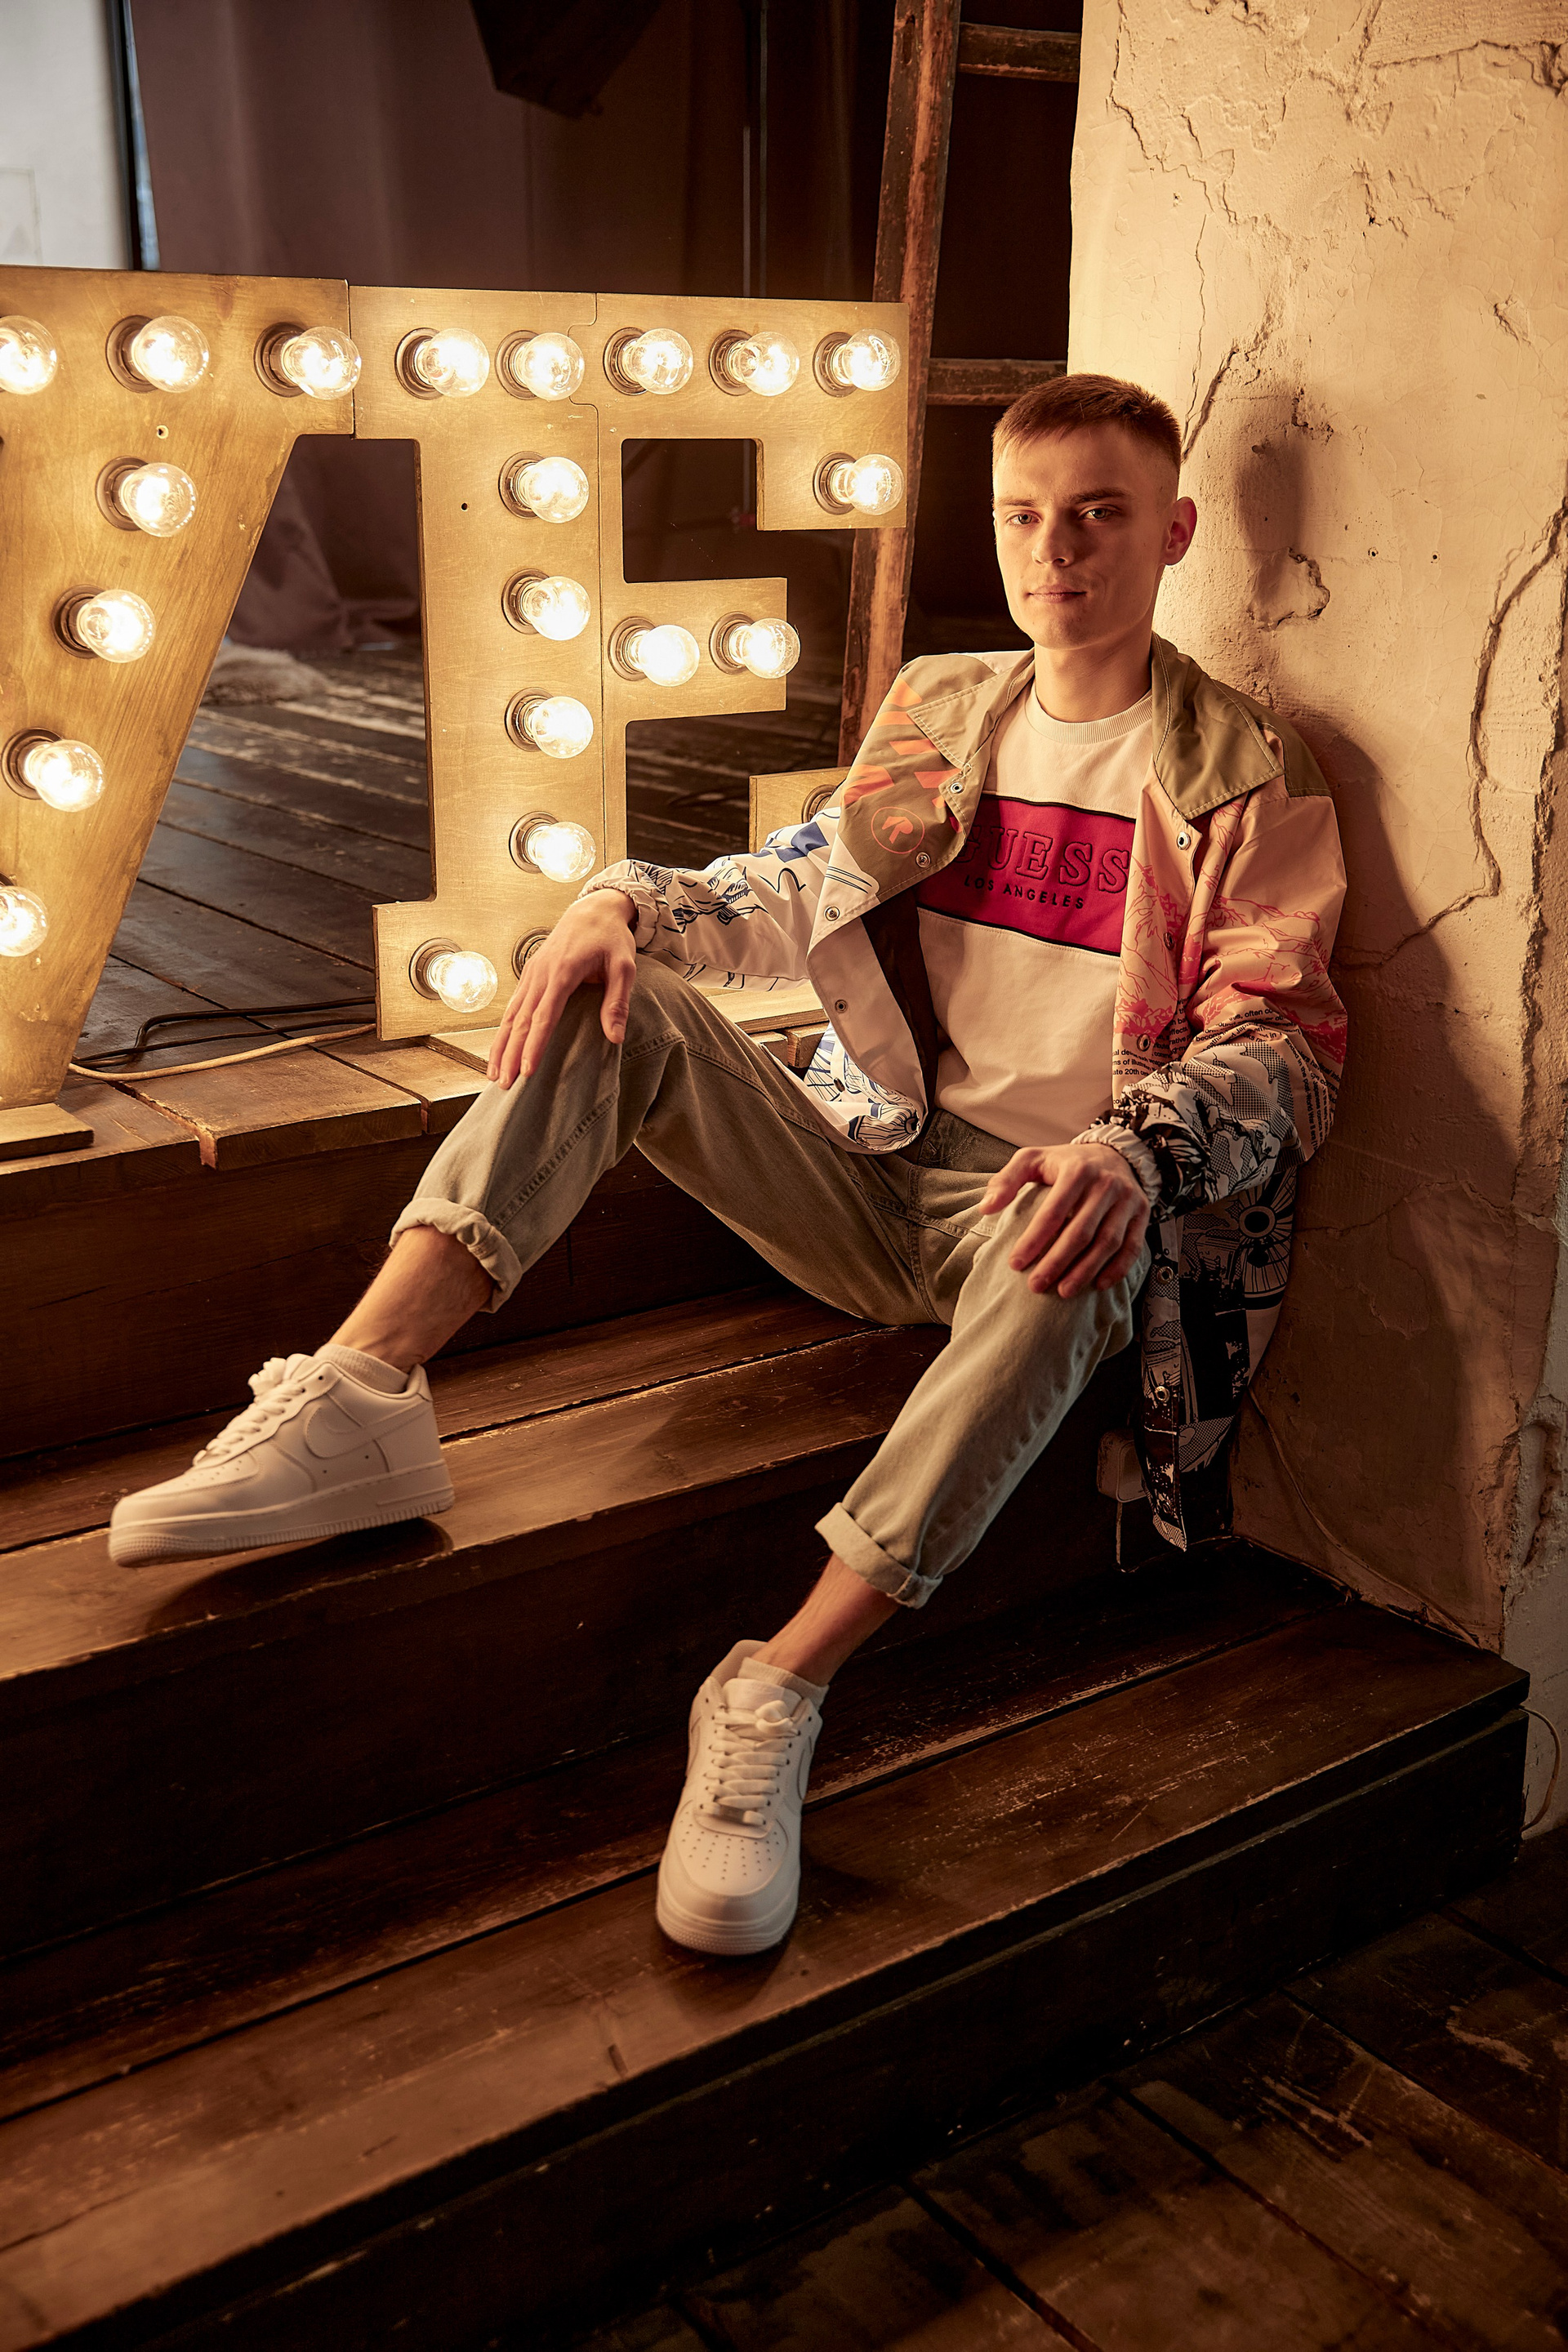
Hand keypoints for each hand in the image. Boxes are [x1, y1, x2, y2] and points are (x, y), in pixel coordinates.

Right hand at [485, 891, 637, 1089]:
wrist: (593, 910)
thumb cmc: (611, 938)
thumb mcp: (624, 966)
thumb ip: (617, 1002)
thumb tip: (614, 1038)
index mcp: (563, 972)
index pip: (545, 1017)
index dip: (535, 1045)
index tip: (527, 1071)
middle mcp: (540, 974)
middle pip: (520, 1021)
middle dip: (510, 1054)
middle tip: (503, 1085)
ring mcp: (531, 974)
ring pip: (510, 1015)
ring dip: (500, 1046)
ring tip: (494, 1076)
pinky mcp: (529, 975)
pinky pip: (512, 1007)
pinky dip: (503, 1031)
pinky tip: (499, 1050)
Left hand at [981, 1142, 1150, 1298]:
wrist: (1113, 1153)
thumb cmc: (1065, 1162)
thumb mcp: (1032, 1159)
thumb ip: (1007, 1180)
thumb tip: (986, 1207)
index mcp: (1077, 1170)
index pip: (1053, 1212)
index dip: (1033, 1240)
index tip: (1015, 1264)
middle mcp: (1106, 1183)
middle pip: (1081, 1231)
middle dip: (1057, 1262)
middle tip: (1036, 1286)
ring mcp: (1127, 1199)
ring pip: (1108, 1242)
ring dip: (1086, 1270)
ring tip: (1064, 1292)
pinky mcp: (1142, 1213)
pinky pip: (1133, 1246)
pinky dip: (1118, 1269)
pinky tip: (1098, 1285)